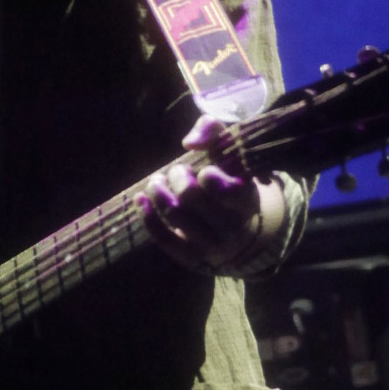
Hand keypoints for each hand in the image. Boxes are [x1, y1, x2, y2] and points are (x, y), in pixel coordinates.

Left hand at [142, 127, 285, 276]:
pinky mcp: (192, 258)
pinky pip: (164, 240)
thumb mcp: (230, 152)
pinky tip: (141, 199)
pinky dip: (147, 217)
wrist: (238, 229)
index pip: (228, 190)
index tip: (203, 170)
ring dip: (158, 192)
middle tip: (175, 171)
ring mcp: (212, 245)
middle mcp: (232, 226)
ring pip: (175, 215)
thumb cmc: (230, 180)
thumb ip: (213, 131)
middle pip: (192, 198)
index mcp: (247, 200)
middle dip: (176, 177)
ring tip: (156, 182)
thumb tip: (188, 143)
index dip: (208, 176)